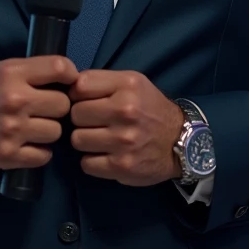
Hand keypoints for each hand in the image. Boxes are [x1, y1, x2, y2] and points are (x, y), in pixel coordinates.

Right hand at [0, 54, 78, 169]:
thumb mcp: (4, 70)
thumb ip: (34, 70)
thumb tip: (72, 77)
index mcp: (12, 74)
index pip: (60, 68)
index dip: (71, 76)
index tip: (69, 84)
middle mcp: (14, 100)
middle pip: (63, 105)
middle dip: (57, 107)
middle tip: (45, 110)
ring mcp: (11, 130)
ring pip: (56, 132)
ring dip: (49, 131)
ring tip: (35, 127)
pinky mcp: (8, 155)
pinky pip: (44, 155)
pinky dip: (40, 151)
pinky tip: (29, 144)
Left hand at [68, 69, 184, 186]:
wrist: (182, 141)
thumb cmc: (150, 108)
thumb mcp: (133, 82)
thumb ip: (101, 81)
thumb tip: (66, 88)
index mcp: (127, 86)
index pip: (80, 86)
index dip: (78, 94)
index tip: (87, 101)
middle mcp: (125, 111)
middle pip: (75, 114)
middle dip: (82, 119)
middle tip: (95, 122)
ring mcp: (123, 140)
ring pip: (77, 140)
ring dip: (85, 140)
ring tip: (99, 138)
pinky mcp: (122, 166)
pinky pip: (86, 163)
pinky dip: (92, 160)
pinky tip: (104, 154)